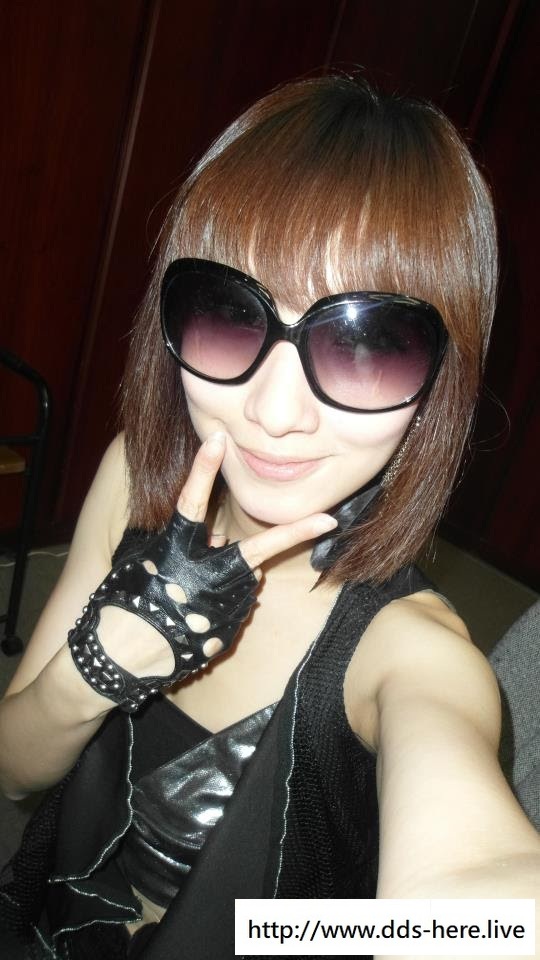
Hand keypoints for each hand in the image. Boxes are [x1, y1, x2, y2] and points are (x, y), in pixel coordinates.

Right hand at [68, 433, 336, 711]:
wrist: (117, 660)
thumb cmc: (121, 603)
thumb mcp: (142, 561)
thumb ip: (183, 543)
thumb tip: (218, 538)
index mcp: (174, 550)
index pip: (191, 500)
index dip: (204, 468)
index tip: (218, 438)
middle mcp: (204, 575)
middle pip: (256, 549)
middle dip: (296, 533)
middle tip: (329, 519)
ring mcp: (221, 606)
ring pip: (242, 580)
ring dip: (230, 579)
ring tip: (191, 598)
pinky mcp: (227, 630)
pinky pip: (234, 607)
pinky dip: (223, 604)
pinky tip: (194, 618)